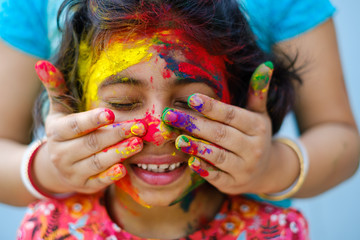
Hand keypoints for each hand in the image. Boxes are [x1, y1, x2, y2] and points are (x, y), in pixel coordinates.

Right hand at [33, 61, 145, 194]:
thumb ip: (56, 88)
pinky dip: (110, 176)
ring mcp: (72, 172)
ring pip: (96, 163)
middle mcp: (62, 153)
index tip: (111, 113)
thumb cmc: (65, 132)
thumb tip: (42, 63)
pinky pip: (98, 182)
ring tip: (138, 144)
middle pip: (90, 144)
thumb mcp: (59, 111)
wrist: (56, 166)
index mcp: (57, 132)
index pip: (74, 126)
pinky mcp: (84, 185)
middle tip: (138, 127)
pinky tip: (124, 169)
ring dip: (118, 153)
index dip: (92, 120)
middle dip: (115, 135)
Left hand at [161, 62, 274, 194]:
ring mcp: (244, 168)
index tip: (191, 98)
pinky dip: (204, 169)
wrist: (268, 171)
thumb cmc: (256, 136)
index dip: (212, 107)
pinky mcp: (234, 184)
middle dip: (194, 124)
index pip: (232, 115)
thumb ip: (258, 91)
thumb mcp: (259, 115)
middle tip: (170, 115)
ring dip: (196, 147)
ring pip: (218, 156)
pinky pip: (218, 177)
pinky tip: (190, 161)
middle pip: (221, 134)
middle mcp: (253, 148)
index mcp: (257, 127)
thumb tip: (265, 64)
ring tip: (177, 137)